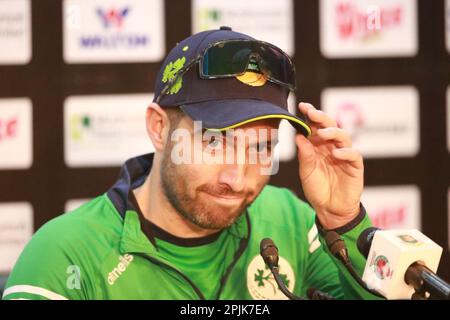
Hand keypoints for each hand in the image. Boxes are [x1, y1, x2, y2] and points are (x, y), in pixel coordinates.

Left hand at [296, 102, 363, 229]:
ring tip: (321, 133)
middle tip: (311, 113)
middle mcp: (332, 147)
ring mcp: (344, 155)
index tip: (302, 107)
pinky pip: (353, 155)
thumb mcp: (306, 172)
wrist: (329, 209)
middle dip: (321, 117)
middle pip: (330, 126)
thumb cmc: (317, 189)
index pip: (315, 127)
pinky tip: (336, 154)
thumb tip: (298, 136)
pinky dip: (346, 152)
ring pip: (343, 136)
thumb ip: (304, 155)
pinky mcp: (355, 166)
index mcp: (318, 146)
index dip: (310, 116)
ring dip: (333, 132)